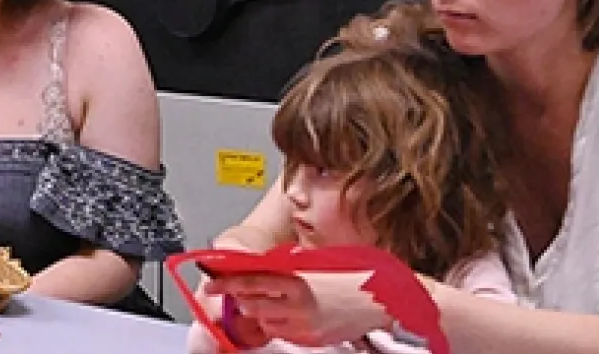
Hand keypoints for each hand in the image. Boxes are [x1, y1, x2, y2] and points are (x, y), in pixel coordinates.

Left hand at [207, 271, 389, 345]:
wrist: (387, 302)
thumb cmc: (359, 275)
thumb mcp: (321, 260)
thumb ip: (290, 263)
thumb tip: (262, 263)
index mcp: (299, 280)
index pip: (250, 281)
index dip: (226, 283)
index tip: (212, 283)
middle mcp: (299, 305)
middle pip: (250, 304)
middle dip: (240, 298)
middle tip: (236, 291)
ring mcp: (305, 326)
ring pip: (263, 322)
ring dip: (257, 312)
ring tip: (266, 301)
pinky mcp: (311, 339)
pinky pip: (281, 333)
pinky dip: (275, 324)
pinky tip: (283, 313)